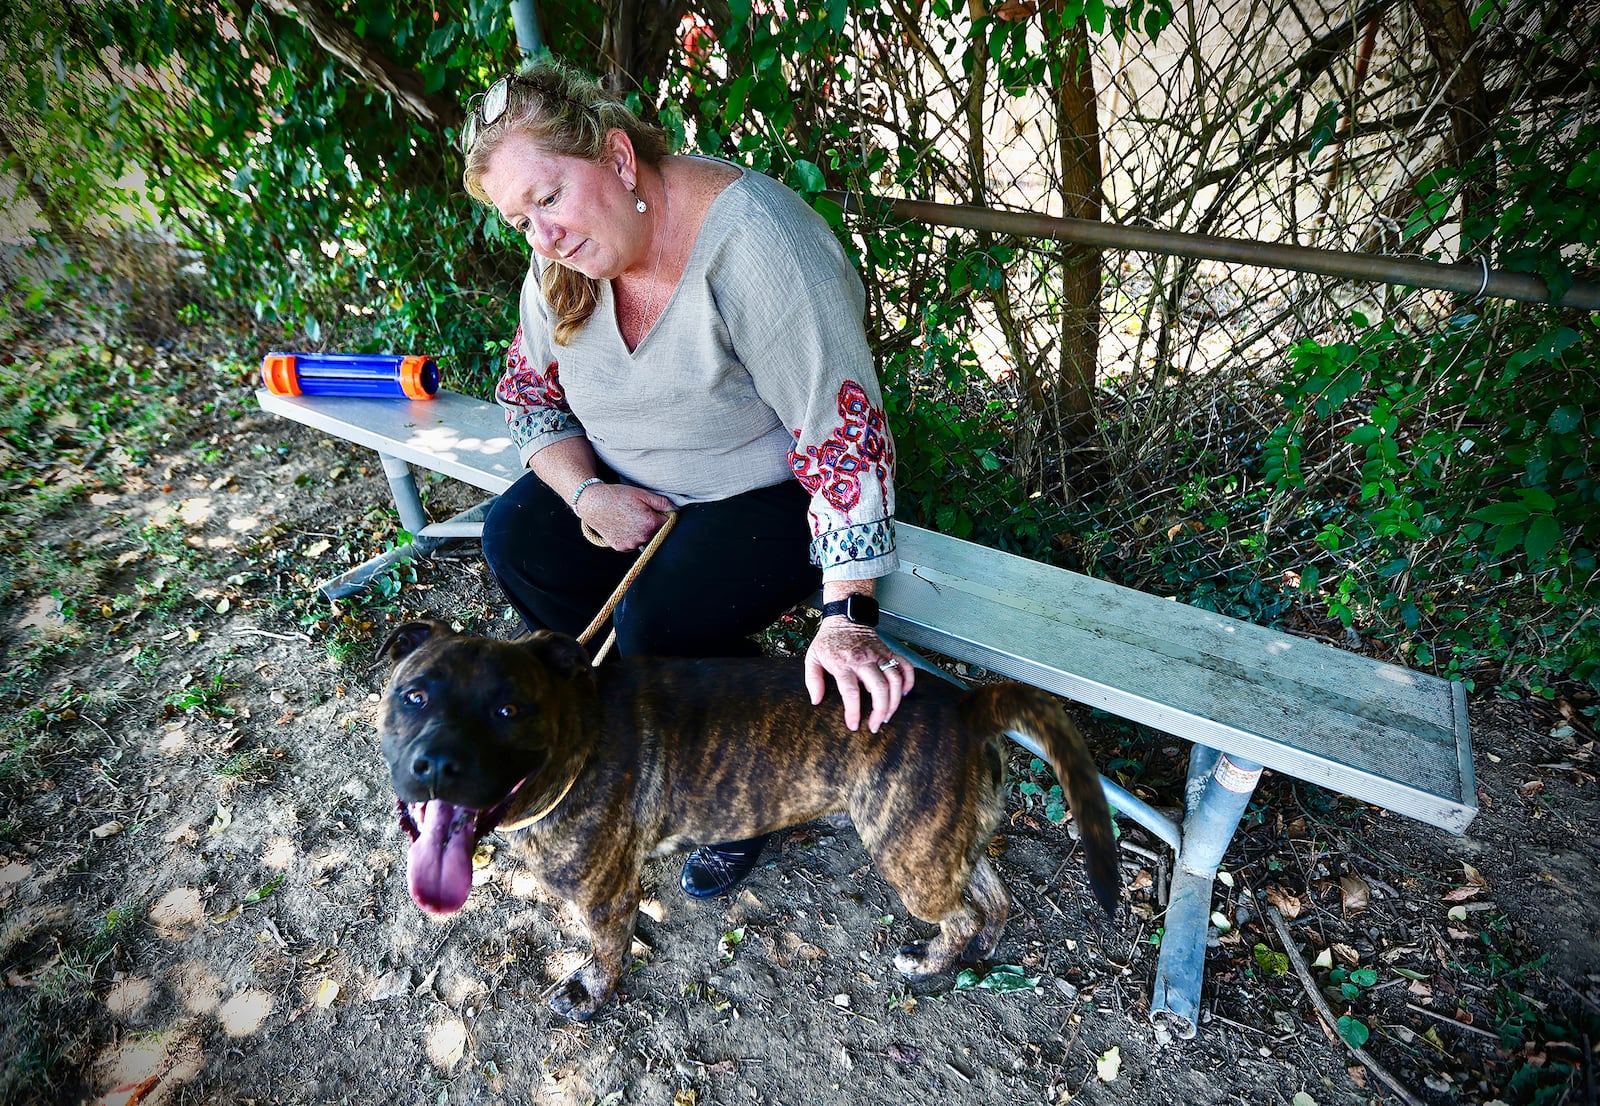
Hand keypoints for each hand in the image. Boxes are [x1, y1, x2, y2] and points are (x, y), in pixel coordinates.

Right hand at [576, 482, 675, 549]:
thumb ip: (662, 503)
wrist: (593, 503)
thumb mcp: (642, 494)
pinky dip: (631, 536)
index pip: (668, 523)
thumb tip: (676, 510)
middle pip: (656, 533)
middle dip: (653, 524)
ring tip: (630, 518)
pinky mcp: (621, 547)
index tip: (656, 510)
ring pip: (644, 539)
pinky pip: (632, 543)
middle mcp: (642, 537)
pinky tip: (623, 526)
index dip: (664, 516)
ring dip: (642, 531)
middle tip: (639, 512)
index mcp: (650, 523)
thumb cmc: (618, 496)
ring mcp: (630, 544)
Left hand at [805, 618, 913, 732]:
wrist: (845, 617)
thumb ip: (813, 680)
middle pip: (879, 688)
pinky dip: (909, 681)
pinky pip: (905, 666)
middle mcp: (864, 660)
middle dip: (880, 711)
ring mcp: (879, 655)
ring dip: (895, 701)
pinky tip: (903, 694)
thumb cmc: (829, 640)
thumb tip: (817, 700)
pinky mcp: (888, 651)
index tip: (854, 725)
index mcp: (843, 663)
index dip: (854, 712)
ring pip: (895, 680)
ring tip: (888, 715)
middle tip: (875, 725)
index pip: (851, 692)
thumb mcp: (812, 658)